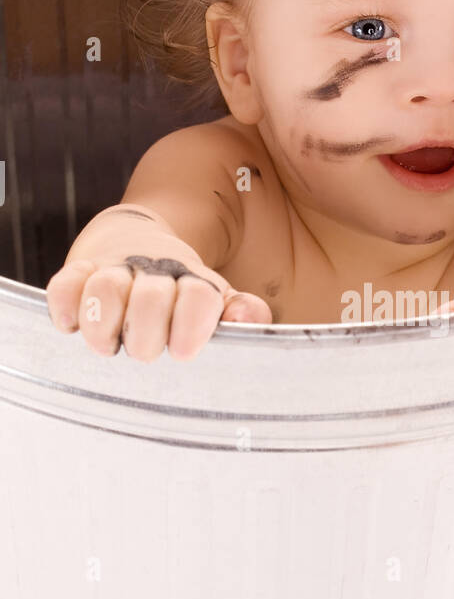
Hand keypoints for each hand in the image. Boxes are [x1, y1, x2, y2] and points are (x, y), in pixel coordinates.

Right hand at [46, 253, 272, 361]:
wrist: (141, 244)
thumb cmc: (184, 294)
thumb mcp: (217, 303)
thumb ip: (242, 313)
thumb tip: (243, 317)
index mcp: (194, 281)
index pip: (198, 298)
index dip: (192, 325)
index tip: (184, 353)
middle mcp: (154, 271)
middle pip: (150, 298)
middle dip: (146, 334)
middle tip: (145, 354)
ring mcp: (114, 269)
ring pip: (105, 288)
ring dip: (104, 323)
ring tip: (108, 348)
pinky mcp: (79, 271)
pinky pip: (65, 284)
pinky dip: (65, 306)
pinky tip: (69, 327)